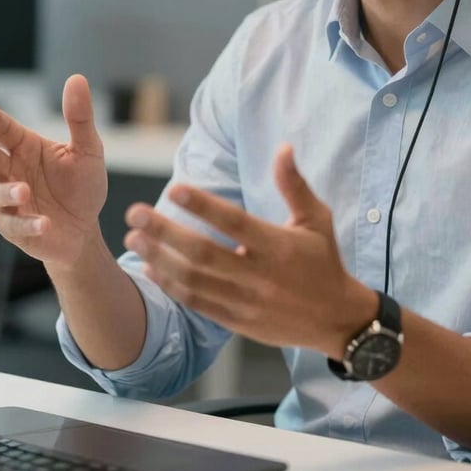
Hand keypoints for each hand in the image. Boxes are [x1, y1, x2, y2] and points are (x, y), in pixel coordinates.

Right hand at [0, 74, 107, 268]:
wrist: (85, 227)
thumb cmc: (82, 185)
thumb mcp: (88, 149)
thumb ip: (80, 117)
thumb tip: (77, 79)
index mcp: (26, 148)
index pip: (5, 131)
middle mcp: (12, 172)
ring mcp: (10, 201)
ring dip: (9, 191)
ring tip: (25, 189)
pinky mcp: (16, 228)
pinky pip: (16, 225)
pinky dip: (28, 223)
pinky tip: (44, 222)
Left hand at [123, 143, 376, 355]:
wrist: (336, 319)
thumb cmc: (324, 261)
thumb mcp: (316, 219)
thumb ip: (294, 185)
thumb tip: (283, 147)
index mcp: (278, 247)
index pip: (235, 223)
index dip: (203, 206)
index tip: (174, 189)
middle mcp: (259, 276)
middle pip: (203, 253)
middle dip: (164, 232)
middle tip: (135, 213)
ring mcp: (246, 302)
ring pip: (193, 280)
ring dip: (160, 258)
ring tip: (134, 237)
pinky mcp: (237, 322)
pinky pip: (197, 303)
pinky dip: (171, 285)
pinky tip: (152, 267)